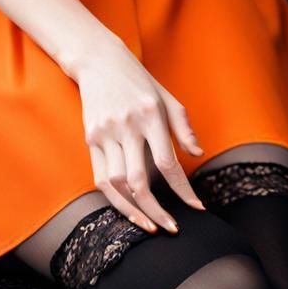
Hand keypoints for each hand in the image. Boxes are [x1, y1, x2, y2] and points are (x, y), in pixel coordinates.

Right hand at [73, 38, 205, 235]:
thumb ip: (183, 127)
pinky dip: (115, 200)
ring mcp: (105, 133)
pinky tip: (129, 211)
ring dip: (135, 210)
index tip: (196, 207)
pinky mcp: (90, 139)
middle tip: (172, 229)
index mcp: (150, 114)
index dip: (183, 190)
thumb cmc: (138, 80)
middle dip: (158, 210)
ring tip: (151, 225)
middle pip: (140, 180)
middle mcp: (127, 125)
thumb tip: (197, 154)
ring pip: (118, 184)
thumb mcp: (167, 97)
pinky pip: (101, 178)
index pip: (168, 162)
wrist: (98, 60)